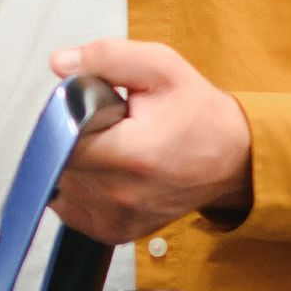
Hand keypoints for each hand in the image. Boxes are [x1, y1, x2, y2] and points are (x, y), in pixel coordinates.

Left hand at [46, 39, 252, 241]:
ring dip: (76, 162)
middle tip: (110, 126)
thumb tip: (60, 63)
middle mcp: (121, 196)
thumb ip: (106, 57)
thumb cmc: (198, 113)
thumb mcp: (160, 67)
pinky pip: (70, 205)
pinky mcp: (113, 233)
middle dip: (73, 137)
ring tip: (114, 148)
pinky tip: (110, 170)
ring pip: (61, 183)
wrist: (232, 158)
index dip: (68, 117)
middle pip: (58, 160)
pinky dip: (80, 184)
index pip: (61, 138)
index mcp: (132, 155)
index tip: (93, 109)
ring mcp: (116, 220)